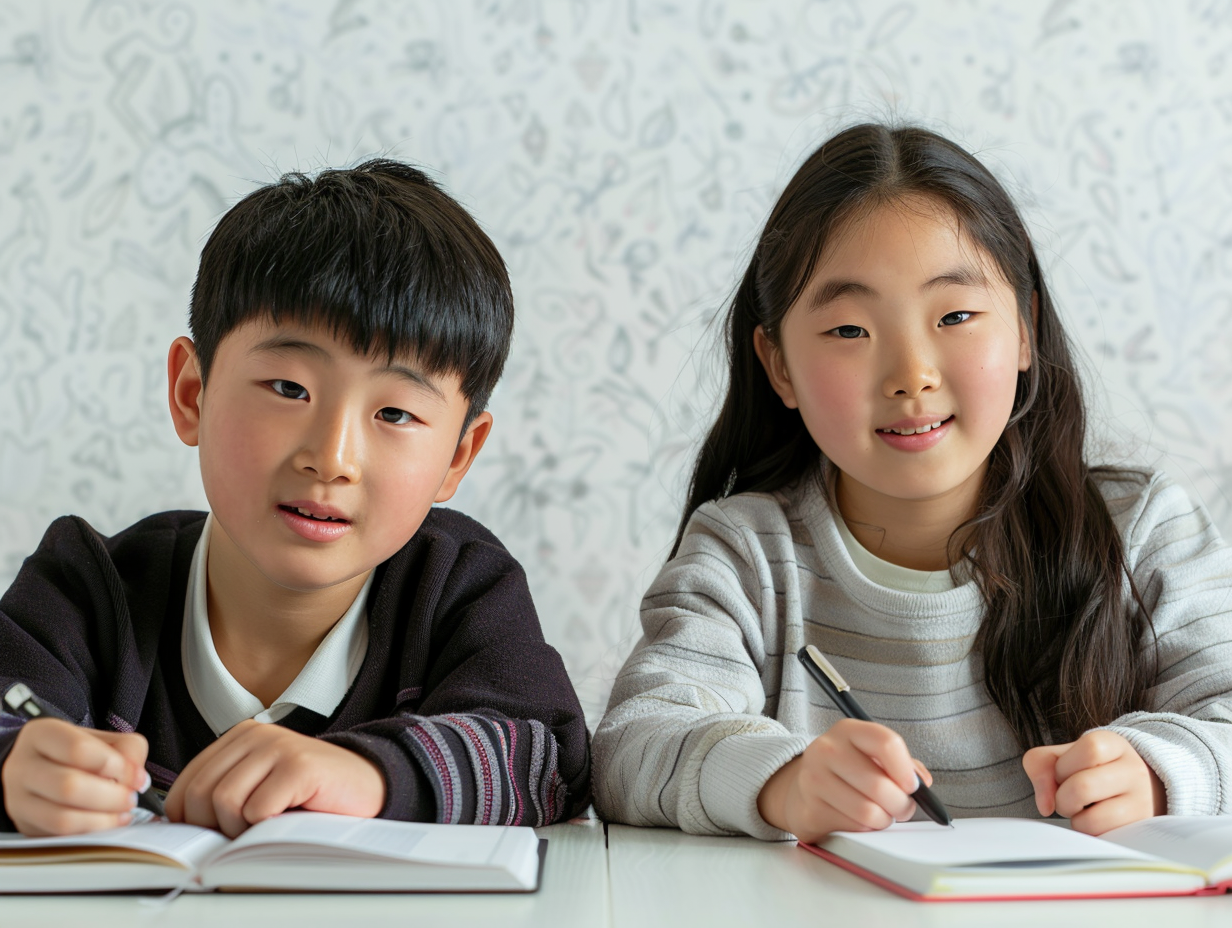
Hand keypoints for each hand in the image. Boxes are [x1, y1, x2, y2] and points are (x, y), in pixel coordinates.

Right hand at [1, 718, 148, 835]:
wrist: (43, 769)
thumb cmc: (77, 752)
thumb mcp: (104, 739)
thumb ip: (128, 750)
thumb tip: (137, 778)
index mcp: (42, 734)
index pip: (78, 749)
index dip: (115, 766)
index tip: (135, 776)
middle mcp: (23, 767)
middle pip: (68, 786)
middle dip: (111, 796)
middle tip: (131, 798)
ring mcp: (18, 800)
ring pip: (62, 818)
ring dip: (102, 819)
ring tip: (122, 812)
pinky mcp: (27, 827)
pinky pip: (60, 837)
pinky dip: (91, 832)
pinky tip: (108, 822)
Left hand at [164, 720, 385, 836]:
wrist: (367, 785)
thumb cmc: (311, 794)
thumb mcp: (258, 786)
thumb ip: (223, 791)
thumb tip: (180, 824)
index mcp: (239, 737)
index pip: (184, 785)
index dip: (189, 821)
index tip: (211, 835)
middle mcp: (256, 734)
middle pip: (199, 795)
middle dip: (215, 828)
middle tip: (243, 835)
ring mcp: (278, 746)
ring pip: (224, 801)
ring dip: (241, 829)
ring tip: (266, 826)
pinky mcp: (299, 765)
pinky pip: (257, 809)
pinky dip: (267, 826)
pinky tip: (287, 818)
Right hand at [756, 718, 931, 843]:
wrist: (802, 787)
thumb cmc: (846, 771)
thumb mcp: (871, 755)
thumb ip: (902, 764)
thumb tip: (922, 783)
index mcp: (847, 731)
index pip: (886, 742)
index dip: (906, 770)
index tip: (913, 786)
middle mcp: (826, 750)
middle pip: (880, 785)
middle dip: (901, 804)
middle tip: (901, 808)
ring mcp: (814, 780)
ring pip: (868, 811)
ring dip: (884, 820)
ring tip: (882, 815)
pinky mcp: (810, 809)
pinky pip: (853, 827)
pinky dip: (864, 829)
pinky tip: (859, 820)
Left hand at [1023, 730, 1165, 834]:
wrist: (1134, 789)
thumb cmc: (1089, 770)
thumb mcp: (1064, 756)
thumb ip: (1039, 766)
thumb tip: (1044, 806)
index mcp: (1114, 744)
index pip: (1089, 749)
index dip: (1064, 766)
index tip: (1062, 774)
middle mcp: (1134, 771)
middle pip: (1083, 787)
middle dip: (1062, 798)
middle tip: (1068, 798)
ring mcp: (1142, 803)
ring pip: (1092, 819)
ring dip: (1076, 819)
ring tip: (1084, 811)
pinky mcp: (1141, 831)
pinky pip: (1102, 839)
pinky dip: (1089, 833)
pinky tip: (1096, 822)